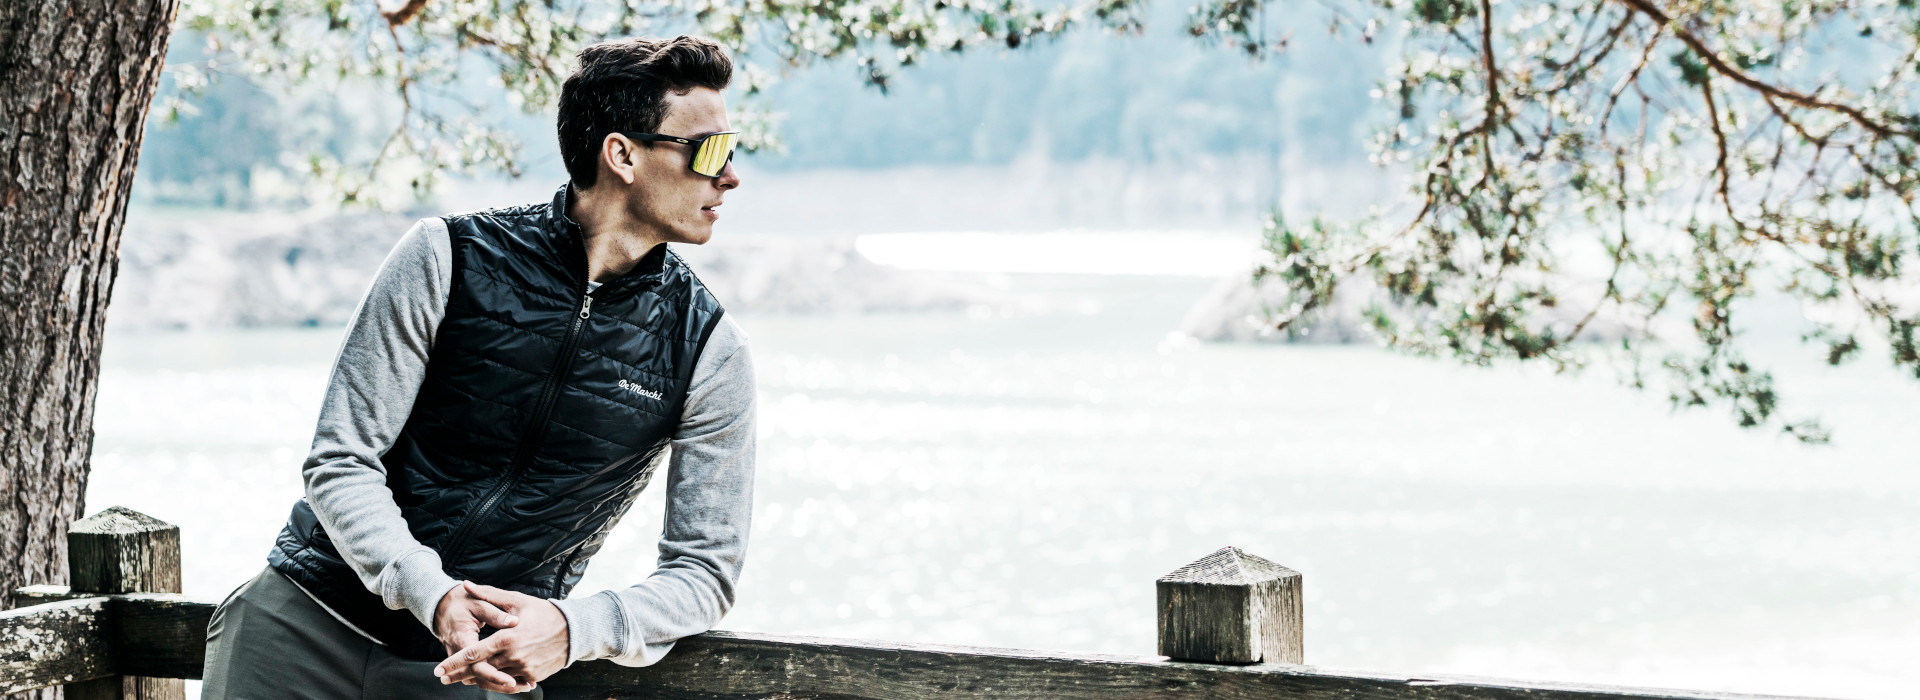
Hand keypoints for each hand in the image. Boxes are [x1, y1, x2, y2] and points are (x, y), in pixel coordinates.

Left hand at [434, 582, 569, 692]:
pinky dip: (499, 680)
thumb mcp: (516, 600)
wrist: (573, 631)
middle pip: (480, 670)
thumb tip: (465, 584)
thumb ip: (488, 594)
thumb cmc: (543, 613)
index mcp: (507, 637)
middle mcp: (514, 656)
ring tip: (465, 677)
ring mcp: (524, 668)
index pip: (473, 654)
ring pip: (494, 678)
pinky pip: (510, 681)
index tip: (438, 670)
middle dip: (460, 675)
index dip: (454, 663)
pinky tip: (491, 677)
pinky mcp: (532, 676)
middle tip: (445, 677)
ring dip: (478, 678)